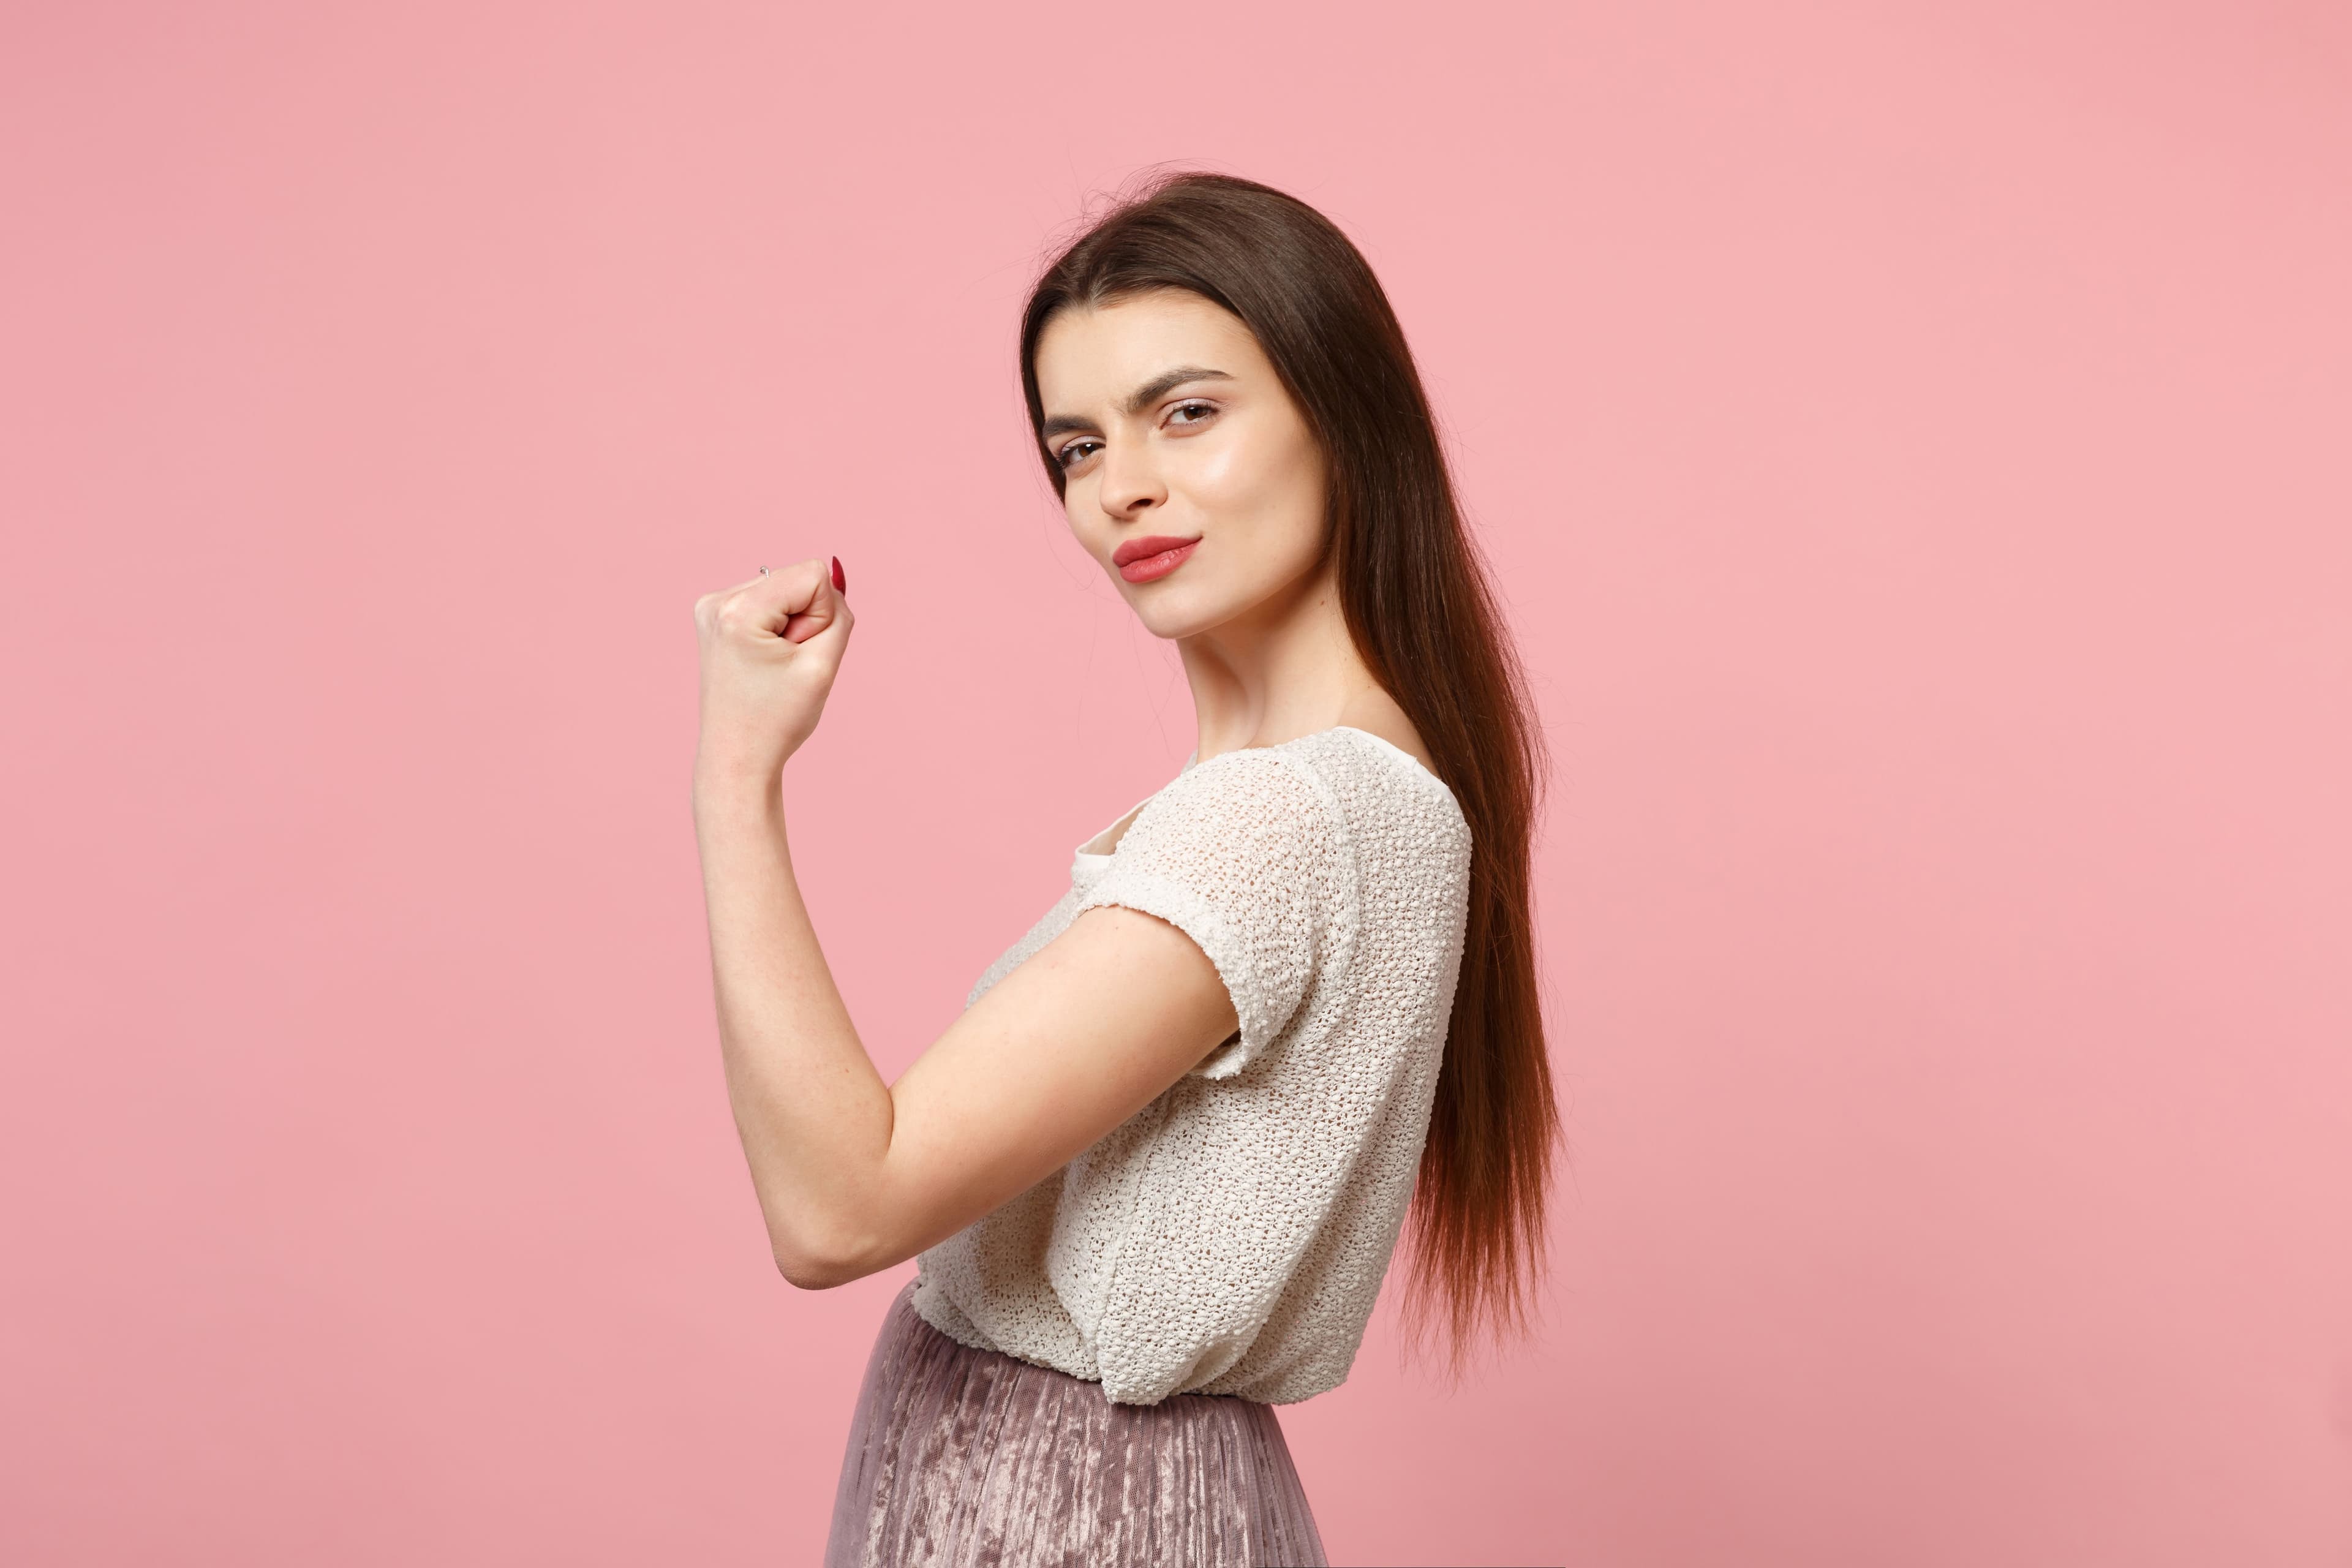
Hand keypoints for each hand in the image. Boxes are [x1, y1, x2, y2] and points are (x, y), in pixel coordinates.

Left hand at [693, 556, 853, 786]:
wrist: (737, 756)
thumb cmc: (778, 719)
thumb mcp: (822, 666)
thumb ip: (840, 614)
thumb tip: (836, 571)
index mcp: (738, 611)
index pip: (813, 574)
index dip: (822, 616)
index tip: (799, 653)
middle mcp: (717, 600)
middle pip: (796, 580)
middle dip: (805, 620)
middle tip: (784, 665)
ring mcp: (711, 607)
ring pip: (783, 590)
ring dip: (791, 625)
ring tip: (773, 665)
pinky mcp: (714, 616)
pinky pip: (766, 601)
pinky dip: (775, 627)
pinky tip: (763, 660)